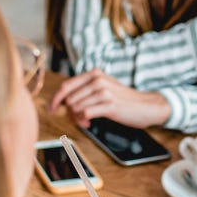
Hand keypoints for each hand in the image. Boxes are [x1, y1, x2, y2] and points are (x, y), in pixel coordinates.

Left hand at [48, 69, 170, 128]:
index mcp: (94, 74)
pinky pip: (84, 113)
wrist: (145, 106)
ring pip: (75, 107)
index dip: (55, 99)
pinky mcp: (109, 104)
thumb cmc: (122, 100)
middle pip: (69, 99)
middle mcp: (97, 80)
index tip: (51, 109)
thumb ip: (84, 91)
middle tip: (79, 119)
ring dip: (77, 118)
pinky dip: (83, 121)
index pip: (66, 86)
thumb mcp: (102, 88)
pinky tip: (89, 123)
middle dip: (69, 112)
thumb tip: (62, 102)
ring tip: (86, 121)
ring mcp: (104, 91)